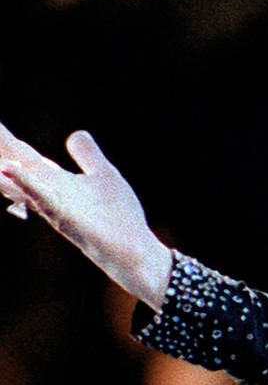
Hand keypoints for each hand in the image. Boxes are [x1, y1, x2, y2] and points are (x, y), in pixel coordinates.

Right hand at [0, 124, 172, 308]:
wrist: (136, 251)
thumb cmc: (118, 218)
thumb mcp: (104, 175)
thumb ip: (88, 155)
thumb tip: (75, 133)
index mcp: (53, 179)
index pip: (20, 152)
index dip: (2, 137)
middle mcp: (47, 191)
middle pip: (12, 162)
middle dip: (0, 146)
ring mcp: (54, 205)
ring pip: (17, 182)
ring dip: (1, 166)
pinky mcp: (66, 219)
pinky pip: (42, 199)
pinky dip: (26, 184)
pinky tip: (10, 169)